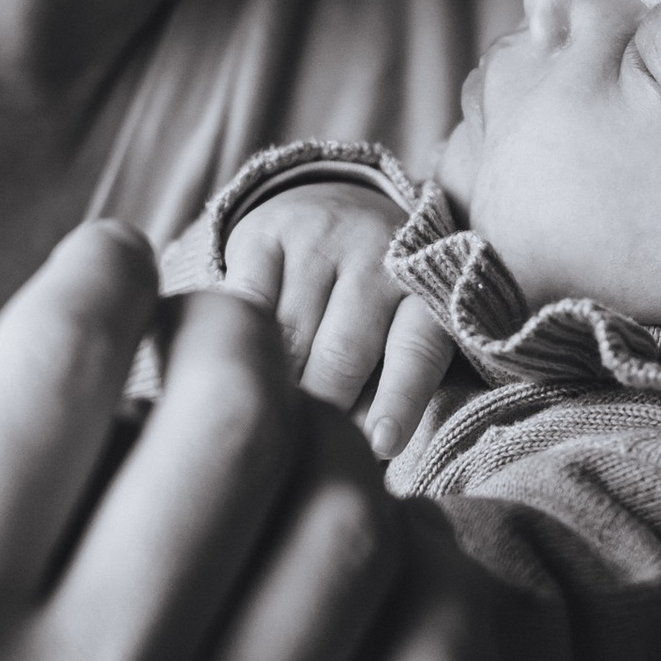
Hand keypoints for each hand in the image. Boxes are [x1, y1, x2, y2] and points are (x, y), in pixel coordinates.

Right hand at [0, 221, 485, 660]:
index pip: (55, 373)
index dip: (100, 276)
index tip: (112, 262)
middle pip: (229, 428)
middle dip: (230, 334)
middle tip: (211, 336)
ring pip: (350, 541)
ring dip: (328, 453)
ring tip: (287, 452)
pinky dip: (423, 603)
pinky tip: (367, 578)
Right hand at [220, 186, 454, 460]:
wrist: (334, 205)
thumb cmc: (373, 301)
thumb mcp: (396, 330)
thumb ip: (386, 387)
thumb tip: (364, 455)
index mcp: (422, 290)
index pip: (416, 350)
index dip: (399, 400)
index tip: (382, 445)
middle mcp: (376, 256)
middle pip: (344, 352)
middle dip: (323, 406)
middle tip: (306, 445)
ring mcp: (320, 240)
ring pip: (291, 333)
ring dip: (277, 381)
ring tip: (270, 415)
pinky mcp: (266, 233)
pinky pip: (247, 300)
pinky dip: (241, 339)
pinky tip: (237, 366)